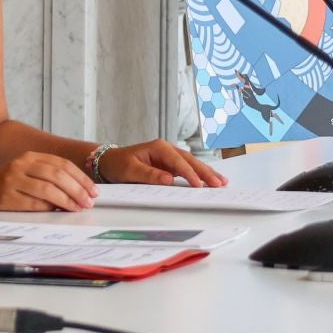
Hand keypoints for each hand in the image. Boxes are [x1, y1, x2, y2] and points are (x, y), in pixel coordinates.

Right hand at [0, 152, 96, 213]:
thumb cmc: (10, 184)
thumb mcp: (29, 172)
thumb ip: (50, 177)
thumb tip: (80, 191)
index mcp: (30, 156)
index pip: (62, 164)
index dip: (80, 178)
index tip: (93, 190)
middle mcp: (20, 165)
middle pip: (56, 175)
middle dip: (77, 190)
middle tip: (88, 202)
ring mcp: (12, 181)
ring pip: (47, 189)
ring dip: (66, 200)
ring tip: (78, 208)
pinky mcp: (5, 198)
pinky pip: (33, 204)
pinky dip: (49, 208)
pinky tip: (59, 212)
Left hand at [96, 140, 226, 187]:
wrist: (110, 162)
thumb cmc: (118, 164)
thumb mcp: (130, 170)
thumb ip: (149, 174)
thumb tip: (168, 179)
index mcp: (158, 147)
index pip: (178, 161)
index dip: (189, 173)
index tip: (198, 185)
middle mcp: (167, 149)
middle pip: (190, 160)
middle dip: (205, 172)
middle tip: (218, 184)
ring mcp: (170, 157)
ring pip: (192, 164)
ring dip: (206, 173)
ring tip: (222, 182)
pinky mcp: (170, 165)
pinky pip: (188, 170)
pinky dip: (200, 175)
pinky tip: (211, 181)